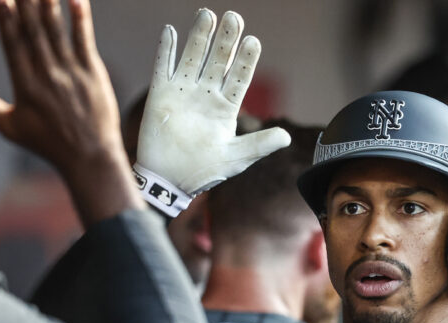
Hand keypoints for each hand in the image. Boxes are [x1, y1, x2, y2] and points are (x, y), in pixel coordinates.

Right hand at [0, 0, 136, 223]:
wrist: (90, 159)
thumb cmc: (49, 144)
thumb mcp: (10, 128)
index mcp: (25, 85)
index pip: (11, 44)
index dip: (4, 18)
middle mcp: (46, 75)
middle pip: (32, 30)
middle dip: (24, 1)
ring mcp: (71, 72)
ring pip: (56, 30)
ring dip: (48, 3)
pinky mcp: (93, 73)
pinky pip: (84, 40)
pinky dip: (80, 18)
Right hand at [134, 9, 289, 213]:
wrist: (169, 181)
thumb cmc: (203, 171)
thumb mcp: (235, 159)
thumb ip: (259, 145)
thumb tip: (287, 137)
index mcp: (225, 107)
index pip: (239, 78)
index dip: (246, 60)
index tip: (254, 42)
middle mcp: (206, 95)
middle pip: (218, 61)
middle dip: (226, 40)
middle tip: (234, 17)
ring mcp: (183, 92)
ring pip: (193, 57)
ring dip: (199, 37)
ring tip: (207, 15)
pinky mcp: (161, 95)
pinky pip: (162, 67)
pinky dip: (165, 50)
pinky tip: (170, 31)